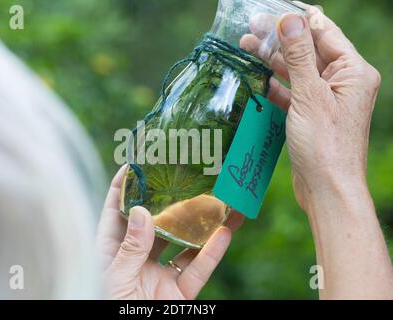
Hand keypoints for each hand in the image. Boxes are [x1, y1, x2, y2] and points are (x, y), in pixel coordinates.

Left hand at [96, 166, 243, 299]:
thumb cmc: (106, 308)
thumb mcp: (114, 280)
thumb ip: (129, 249)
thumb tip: (140, 212)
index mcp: (110, 252)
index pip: (115, 211)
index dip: (123, 187)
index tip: (136, 163)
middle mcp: (135, 258)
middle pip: (154, 222)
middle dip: (170, 201)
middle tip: (185, 176)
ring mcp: (158, 275)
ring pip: (182, 243)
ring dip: (200, 224)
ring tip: (216, 200)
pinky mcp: (178, 293)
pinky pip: (197, 269)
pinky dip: (212, 253)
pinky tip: (225, 232)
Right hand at [240, 2, 380, 209]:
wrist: (327, 190)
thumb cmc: (325, 145)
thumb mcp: (309, 95)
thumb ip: (299, 56)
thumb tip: (290, 20)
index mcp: (353, 72)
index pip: (324, 32)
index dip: (297, 20)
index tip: (270, 12)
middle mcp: (342, 82)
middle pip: (308, 51)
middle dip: (279, 39)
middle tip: (250, 29)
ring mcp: (326, 100)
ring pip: (297, 72)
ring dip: (273, 61)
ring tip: (246, 46)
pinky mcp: (311, 115)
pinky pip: (292, 93)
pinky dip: (275, 86)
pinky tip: (256, 78)